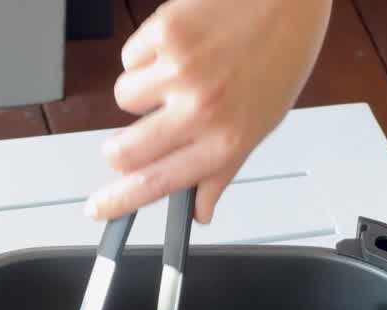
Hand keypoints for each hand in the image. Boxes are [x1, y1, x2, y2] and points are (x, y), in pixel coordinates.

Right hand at [85, 0, 331, 223]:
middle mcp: (201, 109)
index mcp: (226, 141)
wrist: (287, 2)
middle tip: (134, 138)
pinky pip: (130, 57)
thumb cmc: (279, 60)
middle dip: (118, 150)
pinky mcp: (165, 32)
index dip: (119, 201)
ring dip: (143, 91)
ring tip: (180, 74)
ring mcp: (180, 69)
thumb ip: (221, 172)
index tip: (98, 209)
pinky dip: (148, 55)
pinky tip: (180, 47)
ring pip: (124, 97)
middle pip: (123, 151)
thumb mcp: (258, 127)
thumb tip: (198, 211)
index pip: (157, 184)